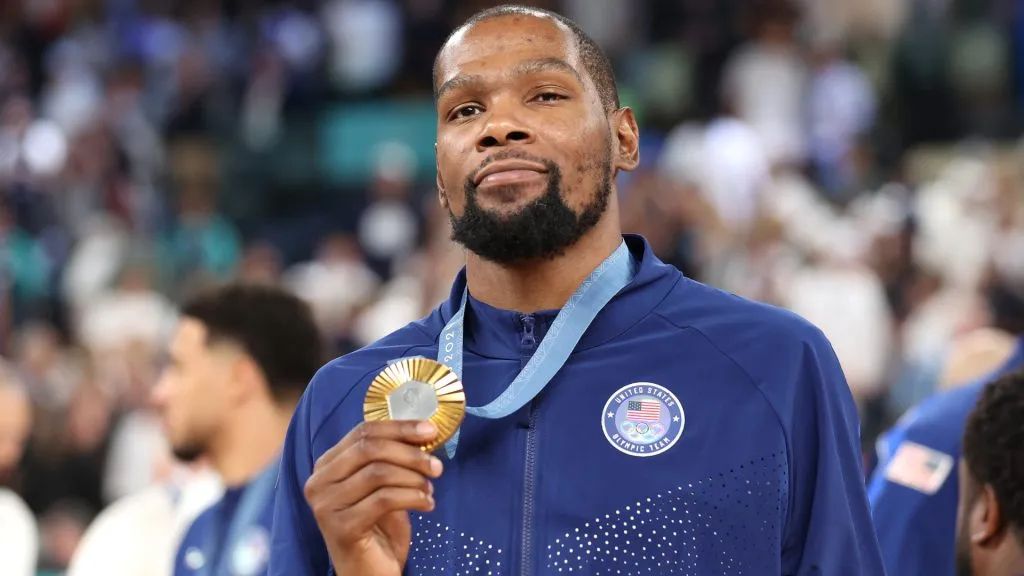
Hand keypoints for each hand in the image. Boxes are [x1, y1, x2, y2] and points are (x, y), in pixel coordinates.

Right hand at [304, 421, 443, 575]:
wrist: (370, 573)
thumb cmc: (379, 528)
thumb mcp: (383, 486)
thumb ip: (391, 458)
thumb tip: (422, 430)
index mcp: (326, 465)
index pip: (363, 432)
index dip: (399, 427)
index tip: (430, 430)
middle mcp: (319, 483)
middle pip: (369, 449)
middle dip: (410, 453)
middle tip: (436, 466)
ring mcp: (326, 506)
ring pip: (379, 473)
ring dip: (413, 478)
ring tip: (430, 489)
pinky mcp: (341, 527)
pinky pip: (384, 499)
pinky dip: (412, 497)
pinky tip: (427, 504)